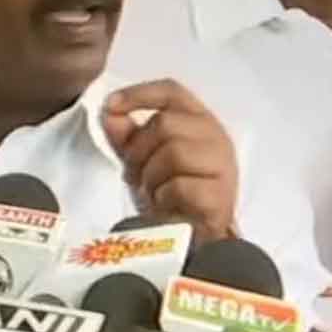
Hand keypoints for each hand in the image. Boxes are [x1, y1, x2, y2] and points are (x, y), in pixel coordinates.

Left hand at [101, 80, 238, 244]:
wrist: (193, 239)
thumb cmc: (173, 196)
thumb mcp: (144, 160)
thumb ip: (127, 135)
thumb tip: (110, 112)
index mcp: (199, 122)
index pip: (171, 92)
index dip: (139, 94)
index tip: (112, 105)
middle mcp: (215, 138)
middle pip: (165, 123)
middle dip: (139, 151)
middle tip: (135, 176)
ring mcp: (222, 166)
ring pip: (174, 152)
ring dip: (151, 177)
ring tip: (153, 193)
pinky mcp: (219, 196)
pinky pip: (180, 185)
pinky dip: (164, 198)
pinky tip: (167, 206)